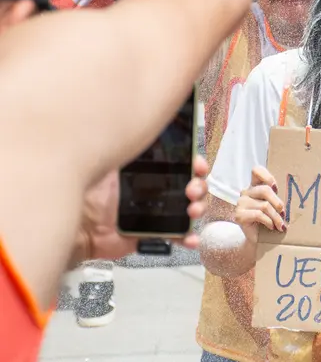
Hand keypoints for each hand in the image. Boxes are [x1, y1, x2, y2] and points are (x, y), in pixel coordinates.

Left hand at [78, 155, 208, 262]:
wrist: (78, 226)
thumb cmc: (88, 191)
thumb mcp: (111, 160)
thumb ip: (130, 145)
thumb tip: (147, 125)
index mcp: (150, 169)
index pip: (182, 163)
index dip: (195, 163)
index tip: (197, 165)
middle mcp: (157, 188)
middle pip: (192, 185)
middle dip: (199, 186)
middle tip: (192, 190)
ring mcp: (158, 211)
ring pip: (191, 208)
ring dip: (198, 208)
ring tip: (192, 211)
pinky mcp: (154, 233)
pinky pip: (178, 236)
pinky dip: (189, 237)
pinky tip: (190, 237)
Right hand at [235, 165, 286, 243]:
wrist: (255, 239)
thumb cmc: (268, 221)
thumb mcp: (274, 207)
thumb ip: (278, 199)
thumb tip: (295, 197)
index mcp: (254, 186)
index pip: (256, 171)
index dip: (267, 176)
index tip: (276, 188)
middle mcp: (246, 192)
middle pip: (265, 190)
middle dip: (278, 203)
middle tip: (284, 213)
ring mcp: (241, 203)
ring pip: (264, 205)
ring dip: (276, 217)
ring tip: (280, 225)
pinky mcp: (239, 215)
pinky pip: (259, 215)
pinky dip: (269, 221)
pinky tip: (271, 227)